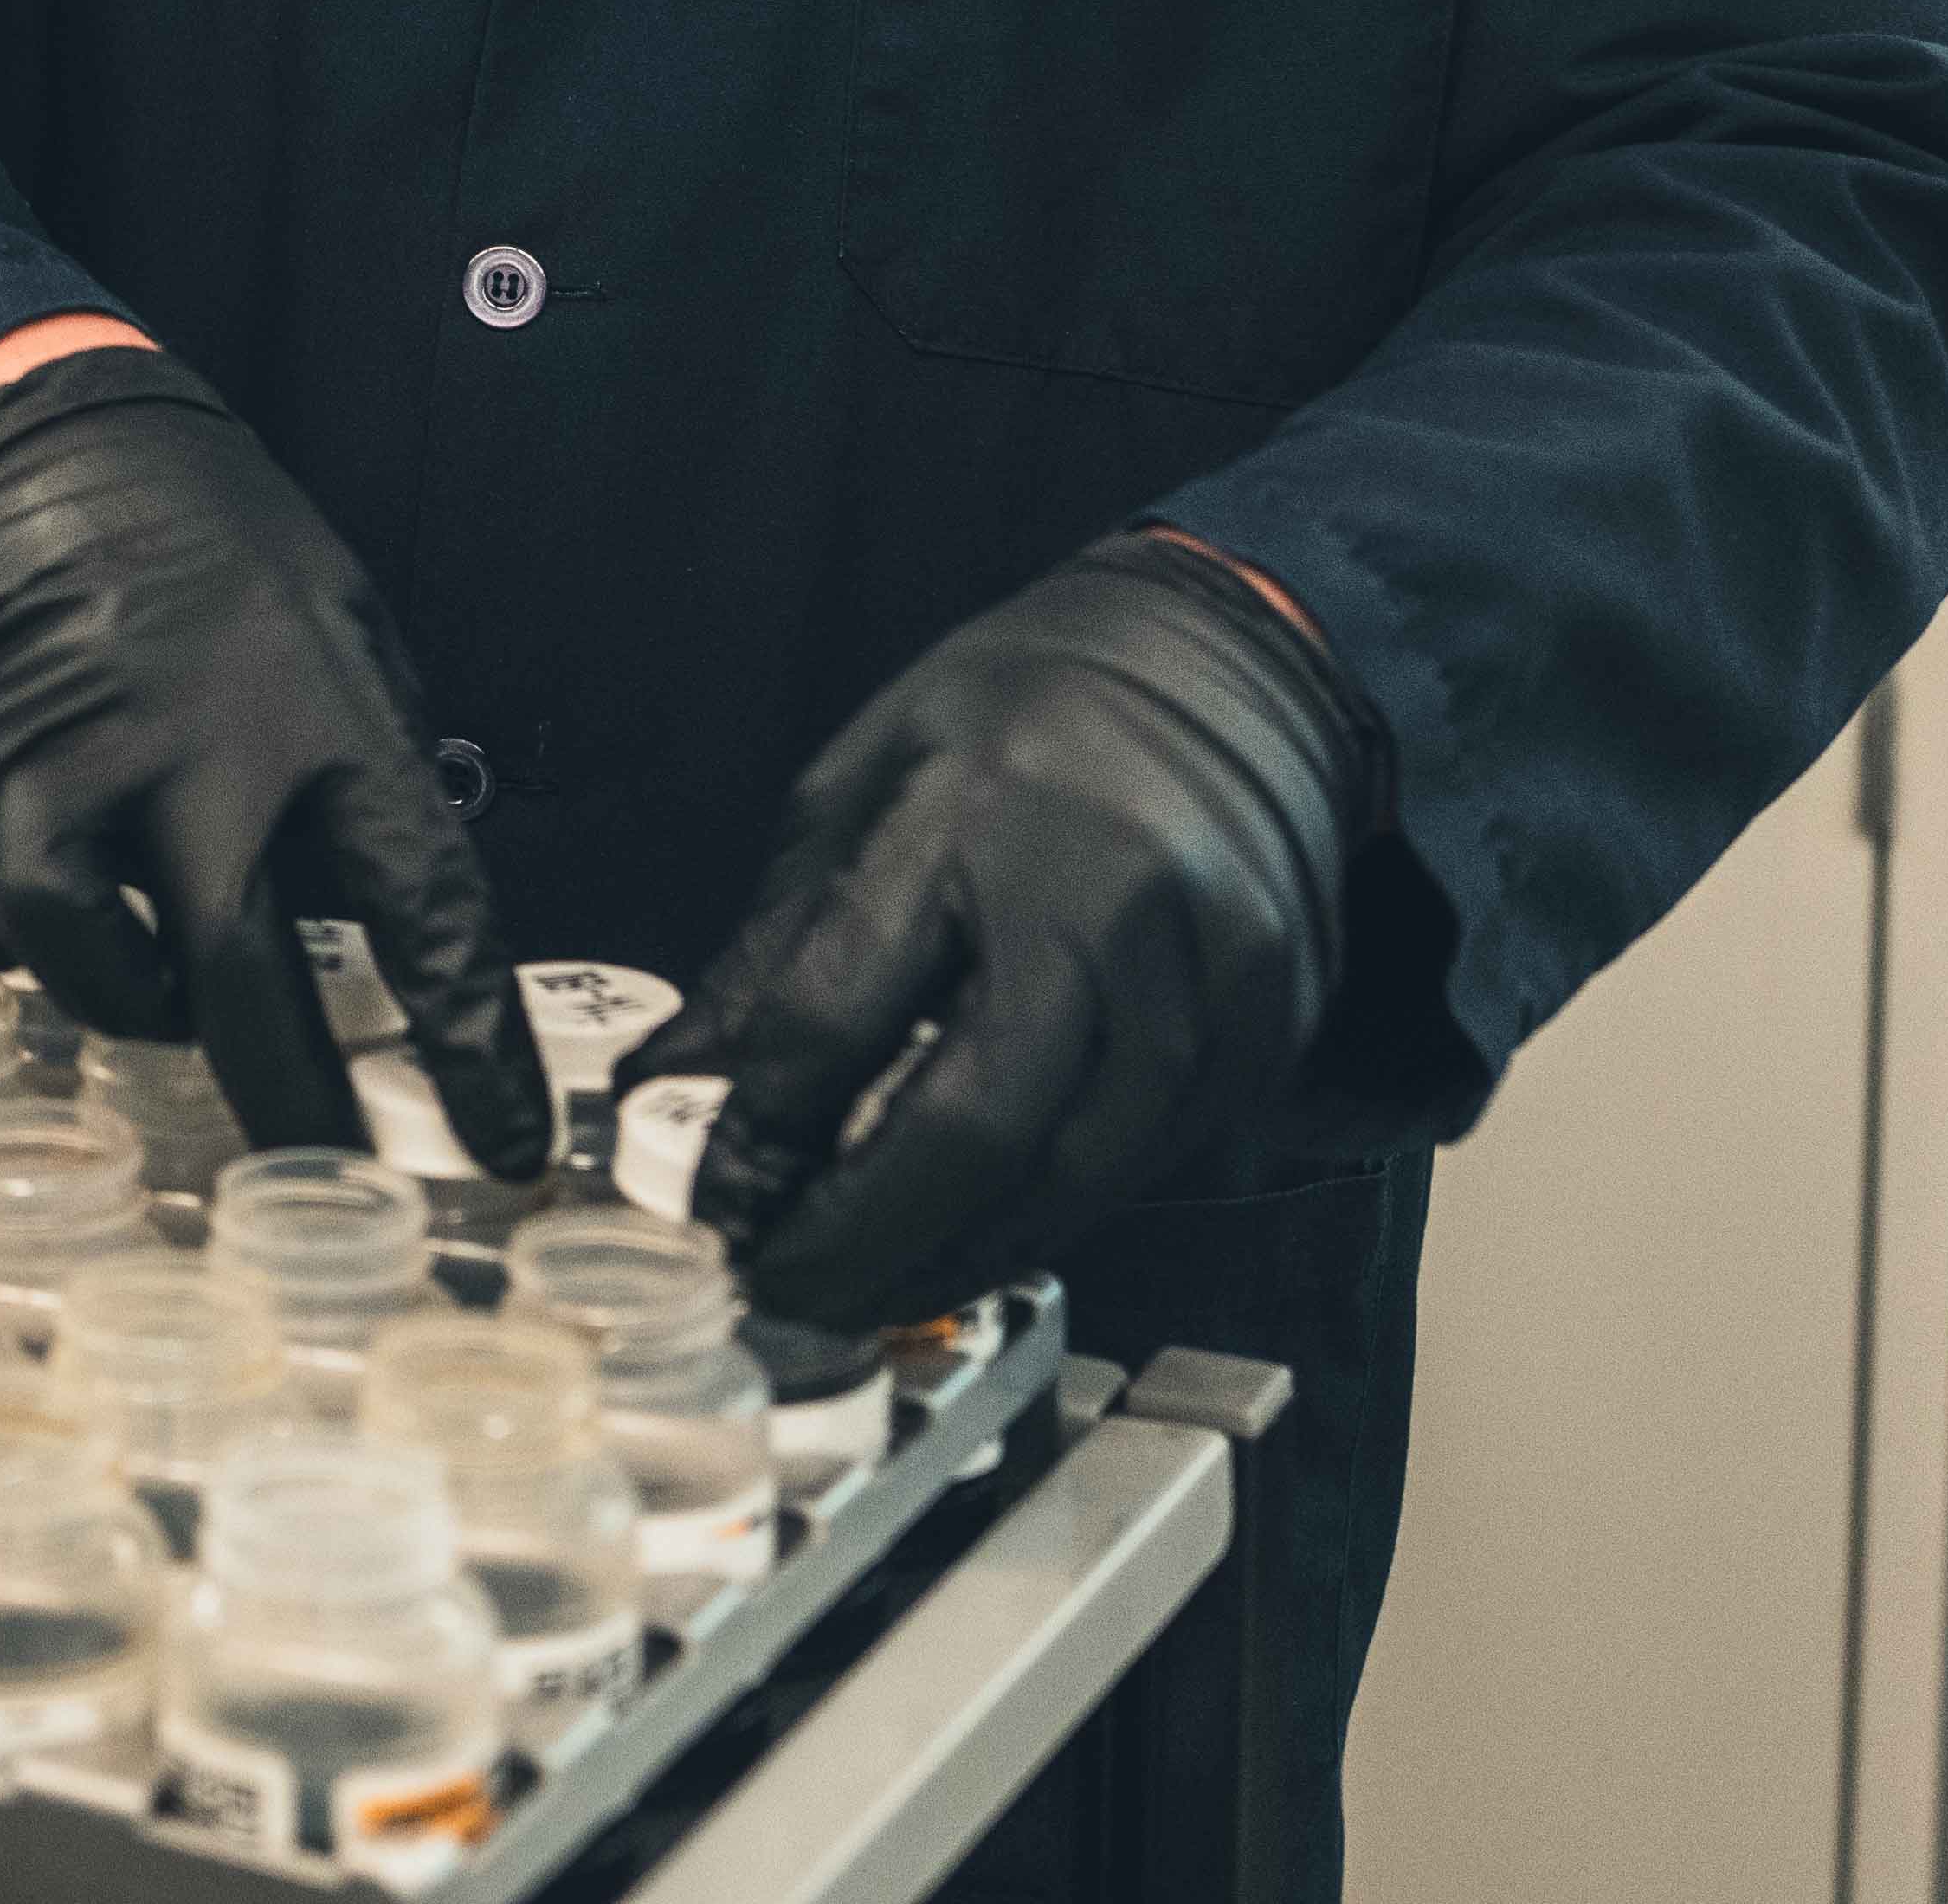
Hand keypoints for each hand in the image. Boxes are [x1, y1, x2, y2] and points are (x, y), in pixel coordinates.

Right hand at [0, 347, 547, 1178]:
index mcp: (321, 716)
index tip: (505, 1141)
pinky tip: (34, 919)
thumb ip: (374, 784)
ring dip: (126, 1001)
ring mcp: (57, 761)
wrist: (61, 449)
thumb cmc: (229, 562)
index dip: (473, 1042)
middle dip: (290, 1102)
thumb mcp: (352, 642)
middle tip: (327, 1165)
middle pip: (233, 974)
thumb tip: (415, 948)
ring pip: (75, 952)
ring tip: (159, 988)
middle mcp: (189, 750)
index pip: (424, 905)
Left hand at [635, 534, 1374, 1325]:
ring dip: (965, 1250)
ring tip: (878, 1286)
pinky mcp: (1273, 1018)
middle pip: (976, 1121)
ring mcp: (1207, 966)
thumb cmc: (1025, 713)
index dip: (766, 1123)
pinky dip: (1063, 1209)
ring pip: (1078, 1170)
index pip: (842, 1009)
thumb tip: (674, 1084)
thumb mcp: (865, 779)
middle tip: (789, 1289)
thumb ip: (780, 944)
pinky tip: (991, 1229)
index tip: (717, 1190)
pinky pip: (1157, 1158)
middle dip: (866, 1234)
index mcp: (970, 812)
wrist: (1229, 658)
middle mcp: (1101, 895)